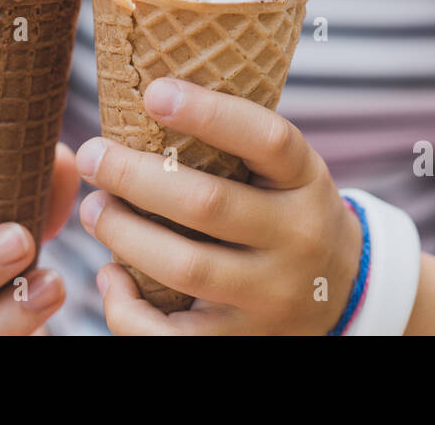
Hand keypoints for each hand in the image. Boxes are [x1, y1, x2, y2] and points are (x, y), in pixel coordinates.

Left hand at [76, 78, 362, 333]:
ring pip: (186, 266)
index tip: (153, 92)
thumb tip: (148, 95)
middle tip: (94, 155)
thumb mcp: (286, 173)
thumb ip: (237, 144)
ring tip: (95, 209)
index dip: (209, 113)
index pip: (268, 139)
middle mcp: (298, 239)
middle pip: (209, 204)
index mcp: (307, 182)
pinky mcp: (245, 341)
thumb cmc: (286, 212)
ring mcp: (272, 297)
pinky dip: (128, 309)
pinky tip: (110, 277)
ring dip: (124, 234)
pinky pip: (174, 336)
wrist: (341, 294)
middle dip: (136, 177)